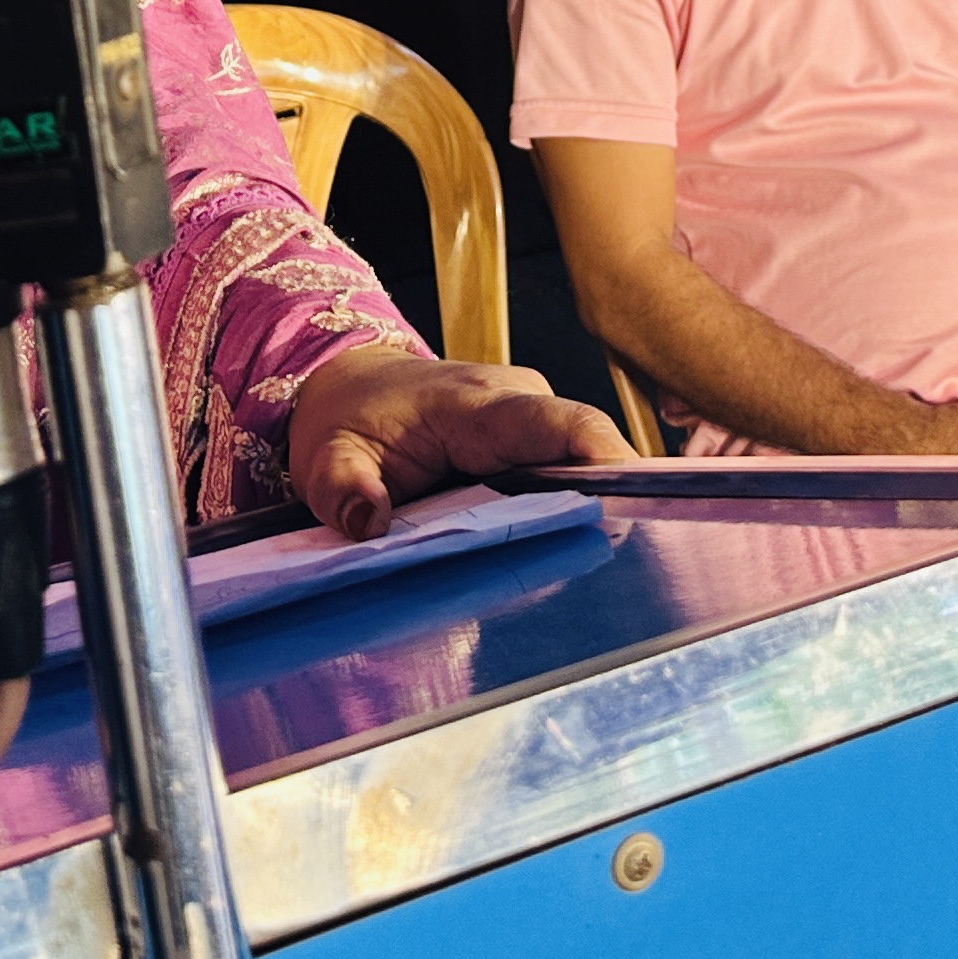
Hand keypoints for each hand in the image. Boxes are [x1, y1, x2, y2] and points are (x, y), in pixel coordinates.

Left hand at [289, 344, 629, 536]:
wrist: (352, 388)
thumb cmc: (346, 421)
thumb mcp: (325, 459)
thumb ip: (343, 490)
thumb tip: (370, 523)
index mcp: (471, 404)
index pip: (554, 422)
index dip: (601, 457)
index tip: (631, 500)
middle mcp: (516, 401)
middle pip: (583, 450)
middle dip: (604, 503)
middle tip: (612, 565)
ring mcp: (530, 416)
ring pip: (579, 464)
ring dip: (587, 511)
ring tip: (587, 570)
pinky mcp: (532, 437)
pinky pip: (565, 470)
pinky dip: (570, 507)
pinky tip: (566, 551)